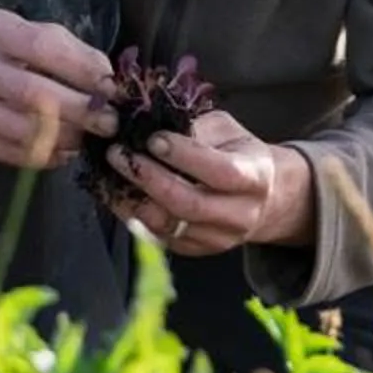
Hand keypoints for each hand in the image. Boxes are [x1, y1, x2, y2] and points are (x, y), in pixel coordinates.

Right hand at [0, 10, 115, 170]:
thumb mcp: (20, 33)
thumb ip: (65, 49)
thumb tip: (109, 79)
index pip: (45, 47)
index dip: (84, 70)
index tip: (114, 88)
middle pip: (35, 96)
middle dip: (81, 113)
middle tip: (110, 124)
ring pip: (25, 131)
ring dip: (66, 139)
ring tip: (88, 139)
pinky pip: (11, 154)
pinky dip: (45, 157)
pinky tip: (62, 151)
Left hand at [104, 109, 314, 254]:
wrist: (261, 198)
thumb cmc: (238, 154)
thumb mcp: (227, 131)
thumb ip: (196, 128)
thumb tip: (151, 122)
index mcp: (255, 177)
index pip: (219, 171)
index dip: (183, 155)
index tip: (152, 138)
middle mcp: (240, 214)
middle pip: (189, 204)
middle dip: (148, 177)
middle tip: (119, 154)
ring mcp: (218, 238)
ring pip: (168, 224)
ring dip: (133, 198)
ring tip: (112, 172)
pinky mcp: (195, 250)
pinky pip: (158, 236)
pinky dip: (132, 214)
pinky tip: (117, 192)